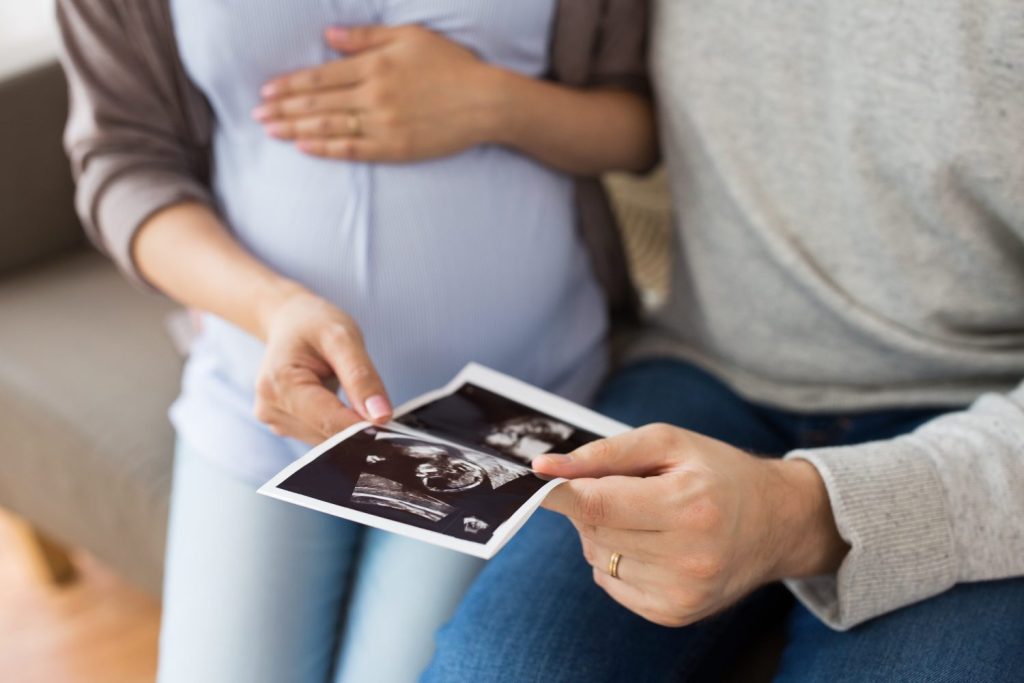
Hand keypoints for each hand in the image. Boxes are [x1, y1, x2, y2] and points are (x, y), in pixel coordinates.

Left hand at [253, 25, 500, 161]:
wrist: (486, 102)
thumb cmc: (451, 65)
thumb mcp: (410, 37)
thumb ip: (366, 38)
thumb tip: (328, 38)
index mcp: (375, 66)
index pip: (321, 77)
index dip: (290, 85)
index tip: (266, 90)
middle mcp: (374, 96)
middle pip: (318, 104)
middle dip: (284, 109)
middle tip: (256, 115)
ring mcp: (384, 125)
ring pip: (329, 128)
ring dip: (296, 130)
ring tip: (271, 132)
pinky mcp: (396, 148)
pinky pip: (353, 149)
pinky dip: (326, 148)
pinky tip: (305, 147)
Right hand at [253, 288, 391, 443]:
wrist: (289, 322)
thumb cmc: (314, 324)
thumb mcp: (343, 337)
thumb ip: (362, 377)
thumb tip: (381, 416)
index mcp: (279, 384)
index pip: (329, 421)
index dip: (364, 429)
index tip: (393, 427)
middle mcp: (271, 408)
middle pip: (328, 435)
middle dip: (360, 428)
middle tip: (383, 409)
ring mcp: (275, 420)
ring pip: (327, 442)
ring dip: (350, 428)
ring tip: (360, 399)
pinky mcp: (285, 426)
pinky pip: (321, 436)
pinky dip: (341, 426)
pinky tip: (346, 406)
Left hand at [535, 424, 848, 626]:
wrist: (777, 523)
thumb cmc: (717, 472)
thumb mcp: (668, 443)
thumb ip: (604, 453)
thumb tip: (545, 468)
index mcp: (688, 507)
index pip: (597, 505)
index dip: (559, 493)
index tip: (538, 479)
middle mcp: (687, 558)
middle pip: (593, 531)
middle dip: (591, 504)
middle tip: (623, 487)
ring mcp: (681, 593)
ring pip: (597, 558)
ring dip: (604, 533)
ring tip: (646, 516)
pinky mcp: (674, 614)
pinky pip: (610, 583)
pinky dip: (617, 560)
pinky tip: (652, 543)